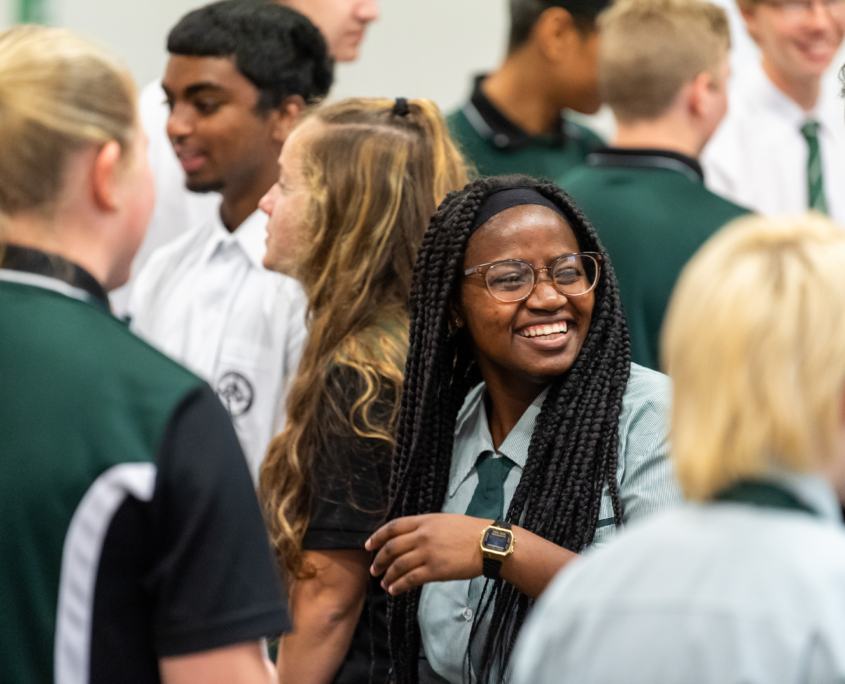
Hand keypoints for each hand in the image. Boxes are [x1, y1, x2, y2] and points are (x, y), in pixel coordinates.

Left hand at [365, 514, 490, 594]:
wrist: (488, 543)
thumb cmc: (470, 531)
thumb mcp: (444, 521)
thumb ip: (426, 527)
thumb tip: (411, 537)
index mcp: (424, 521)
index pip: (393, 527)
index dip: (377, 537)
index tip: (368, 546)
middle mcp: (422, 535)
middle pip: (391, 548)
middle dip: (378, 560)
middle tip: (373, 570)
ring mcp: (427, 553)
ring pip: (398, 565)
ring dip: (387, 576)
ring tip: (383, 583)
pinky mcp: (435, 570)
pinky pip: (410, 579)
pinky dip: (399, 585)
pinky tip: (394, 590)